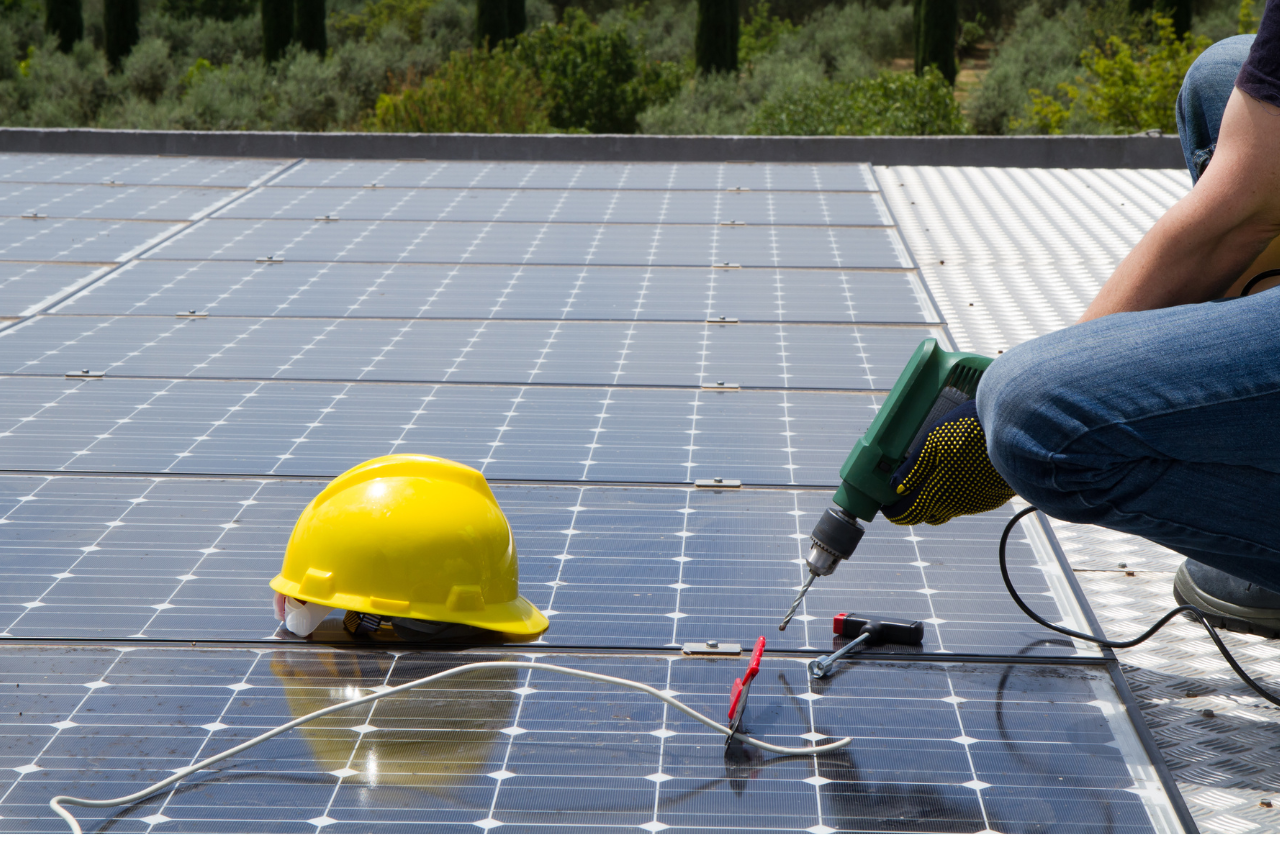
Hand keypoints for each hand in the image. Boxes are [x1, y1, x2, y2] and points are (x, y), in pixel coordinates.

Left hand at [882, 400, 1014, 525]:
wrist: (1014, 429)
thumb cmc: (969, 431)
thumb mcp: (932, 443)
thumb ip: (912, 468)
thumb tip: (895, 487)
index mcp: (936, 493)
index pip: (907, 513)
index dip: (893, 512)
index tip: (886, 506)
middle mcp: (955, 505)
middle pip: (926, 515)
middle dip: (913, 506)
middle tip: (907, 489)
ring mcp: (975, 504)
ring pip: (948, 510)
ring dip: (936, 500)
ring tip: (934, 477)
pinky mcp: (991, 499)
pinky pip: (967, 503)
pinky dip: (957, 494)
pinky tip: (960, 473)